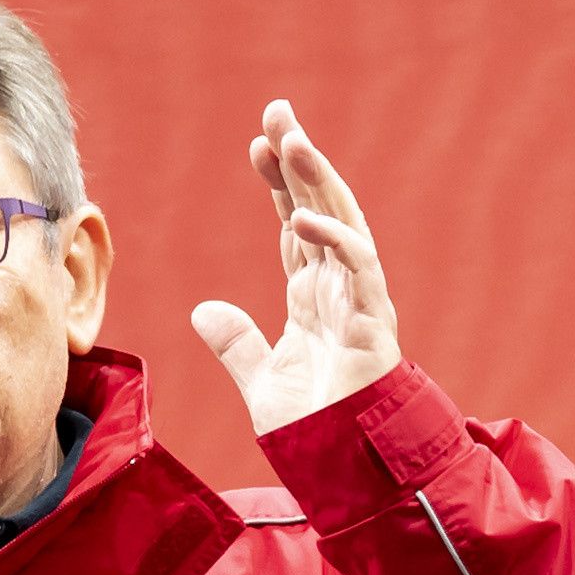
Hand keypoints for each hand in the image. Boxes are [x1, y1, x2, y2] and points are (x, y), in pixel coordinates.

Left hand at [189, 100, 403, 436]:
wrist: (346, 463)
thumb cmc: (317, 425)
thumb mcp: (260, 379)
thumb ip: (235, 343)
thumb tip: (202, 310)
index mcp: (314, 295)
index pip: (295, 224)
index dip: (280, 184)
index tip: (258, 144)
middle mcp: (339, 287)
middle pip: (320, 207)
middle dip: (301, 160)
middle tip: (279, 111)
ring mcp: (358, 298)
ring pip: (341, 222)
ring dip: (317, 180)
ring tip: (292, 140)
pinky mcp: (372, 319)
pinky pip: (355, 265)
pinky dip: (330, 236)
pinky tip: (300, 213)